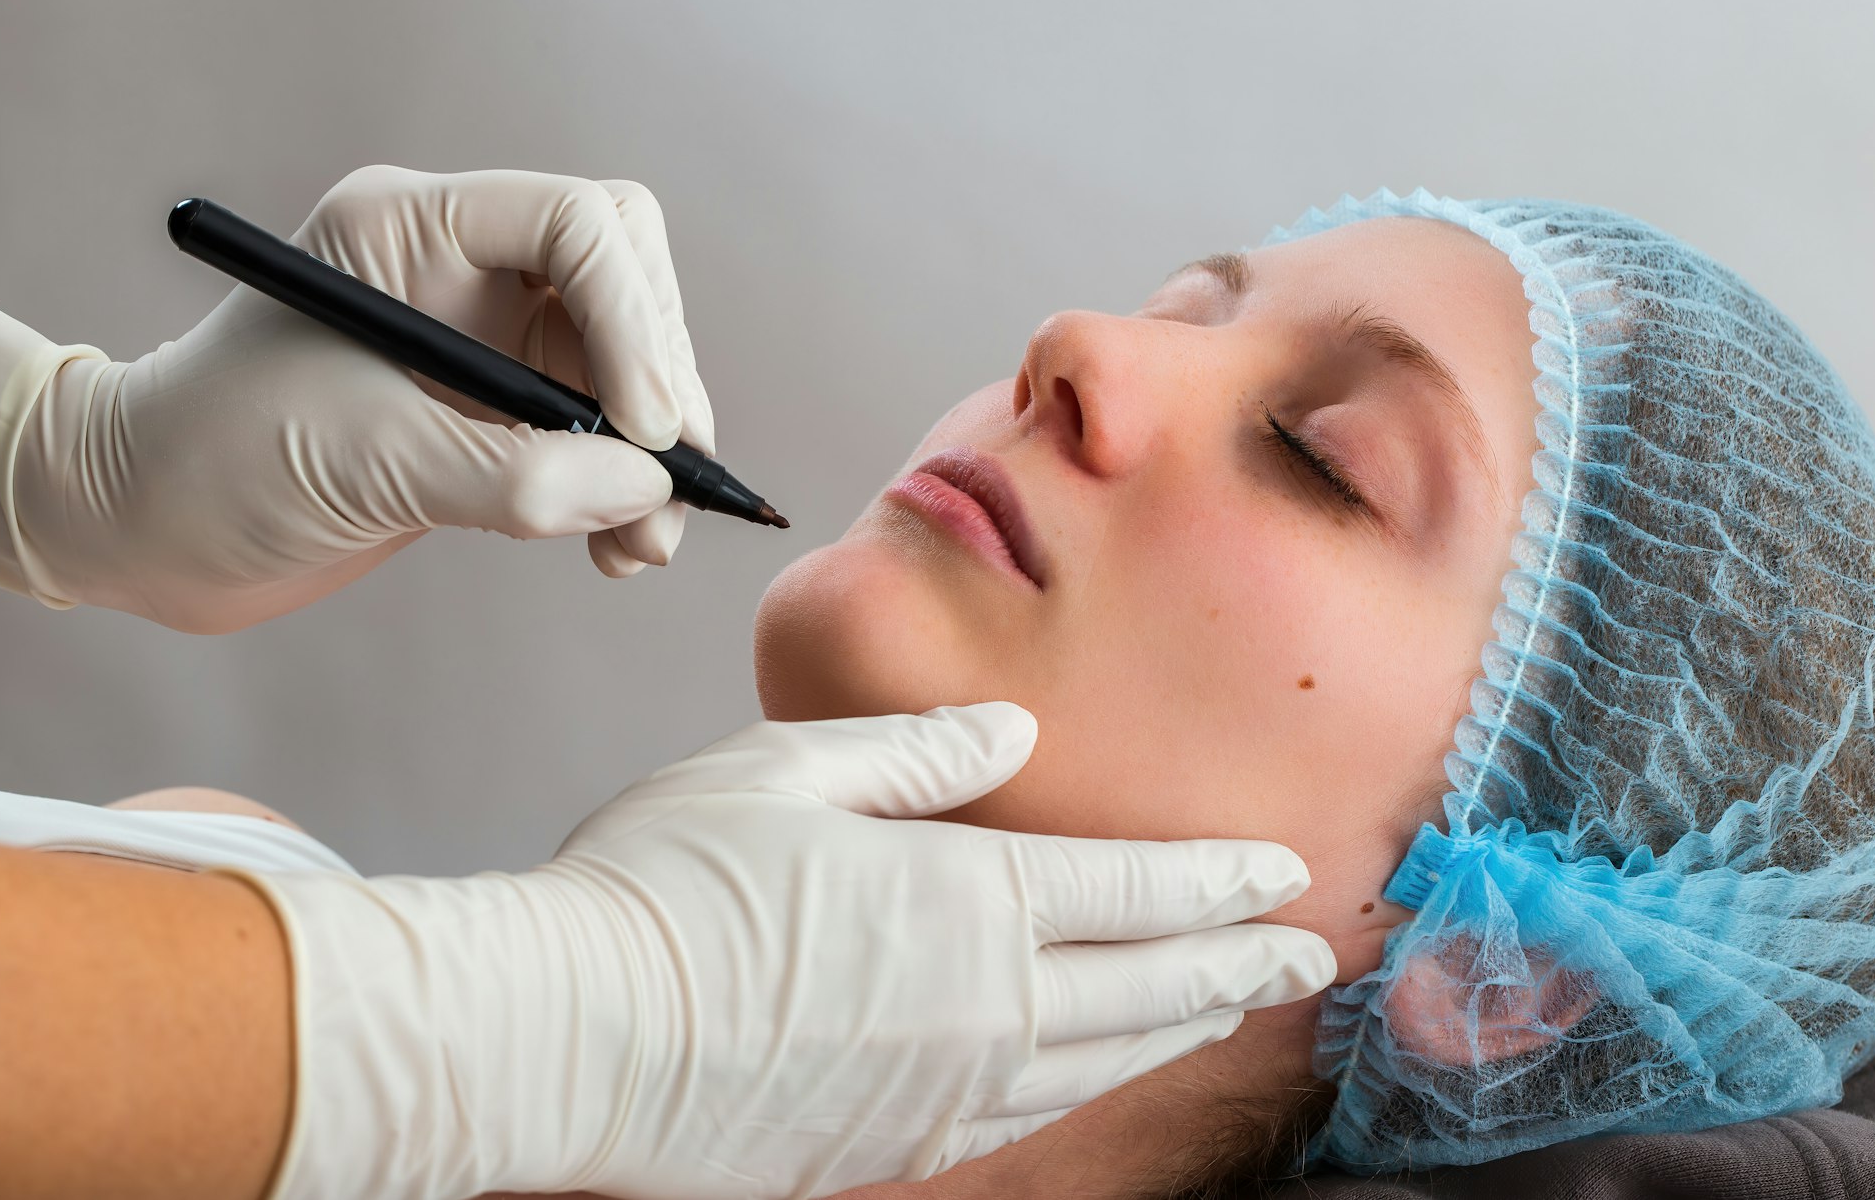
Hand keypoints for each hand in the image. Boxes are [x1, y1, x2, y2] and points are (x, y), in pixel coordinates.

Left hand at [1, 164, 710, 631]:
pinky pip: (599, 433)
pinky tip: (616, 547)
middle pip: (625, 281)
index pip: (575, 225)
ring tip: (645, 544)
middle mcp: (462, 266)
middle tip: (670, 481)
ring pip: (625, 364)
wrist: (138, 527)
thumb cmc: (210, 463)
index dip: (632, 319)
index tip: (646, 430)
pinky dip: (625, 489)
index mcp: (413, 228)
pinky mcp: (492, 412)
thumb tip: (645, 490)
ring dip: (654, 452)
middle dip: (661, 379)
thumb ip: (510, 475)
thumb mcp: (362, 463)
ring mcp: (484, 339)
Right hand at [242, 704, 1336, 1199]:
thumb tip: (1010, 734)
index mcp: (963, 900)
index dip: (1219, 881)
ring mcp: (943, 1085)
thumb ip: (916, 754)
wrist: (568, 1038)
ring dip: (1179, 1027)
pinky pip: (1029, 1112)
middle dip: (1237, 964)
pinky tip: (1100, 1069)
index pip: (1133, 890)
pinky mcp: (895, 1140)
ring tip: (1227, 1005)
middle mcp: (980, 1005)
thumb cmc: (662, 887)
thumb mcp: (784, 772)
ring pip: (1103, 1060)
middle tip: (1305, 957)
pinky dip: (1091, 1083)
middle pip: (1148, 986)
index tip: (1285, 874)